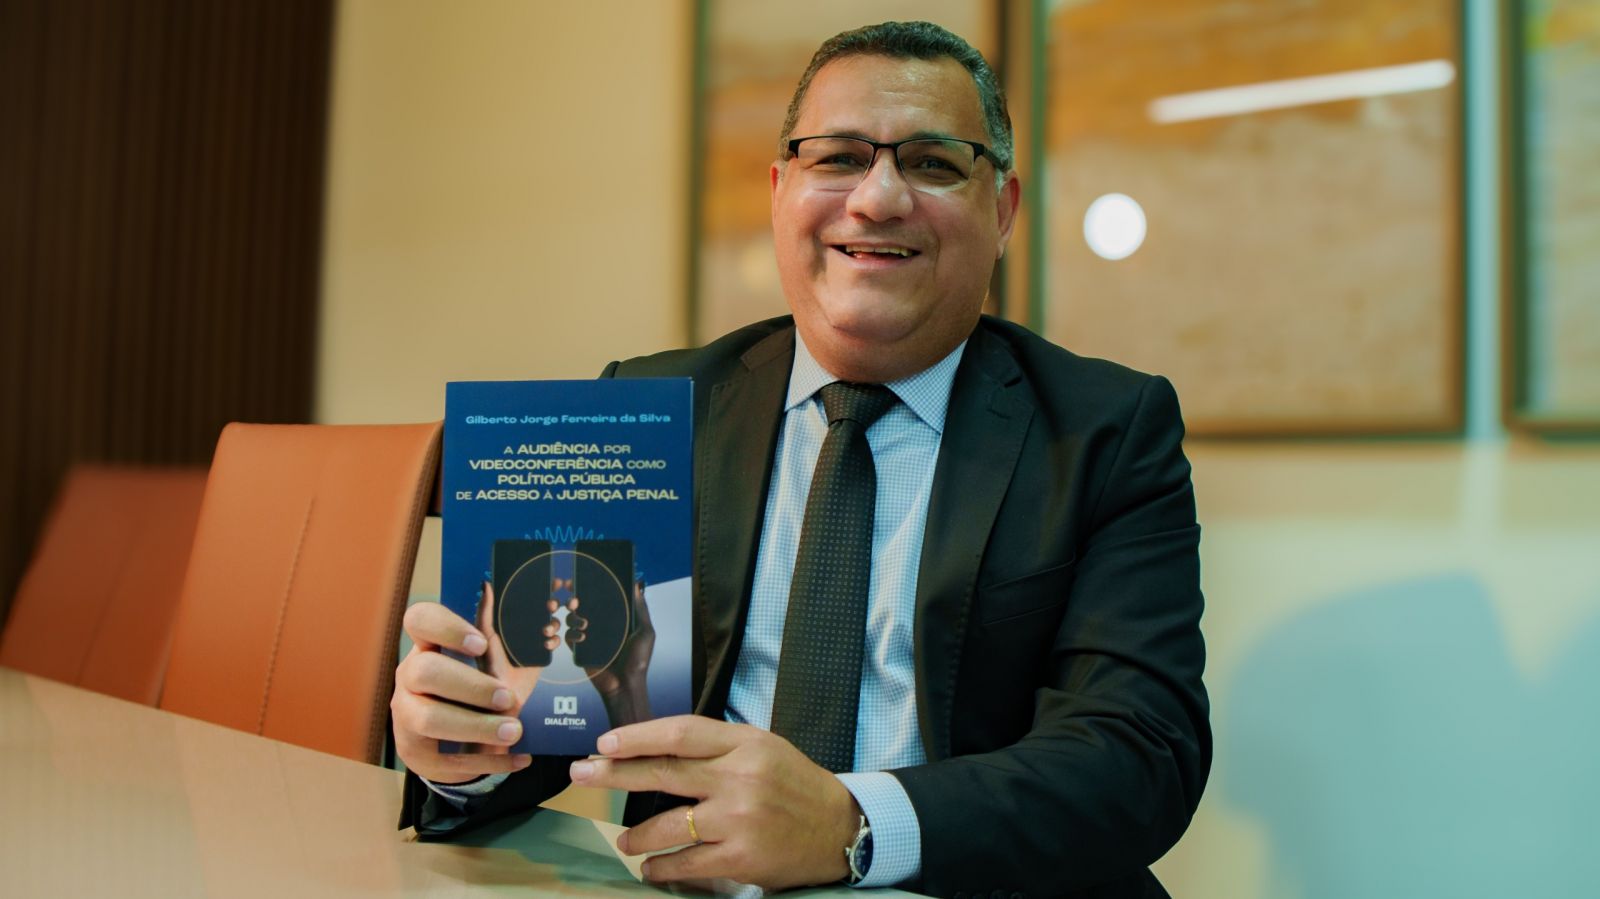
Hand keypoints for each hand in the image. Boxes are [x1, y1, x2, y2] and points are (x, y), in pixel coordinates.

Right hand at [389, 586, 533, 783]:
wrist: (455, 743)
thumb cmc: (478, 692)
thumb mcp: (488, 664)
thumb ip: (493, 635)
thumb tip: (495, 586)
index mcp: (428, 645)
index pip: (420, 619)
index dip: (447, 628)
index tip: (480, 643)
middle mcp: (409, 676)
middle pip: (426, 672)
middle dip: (470, 685)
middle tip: (509, 698)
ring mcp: (405, 714)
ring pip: (429, 718)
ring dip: (476, 726)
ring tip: (515, 731)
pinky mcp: (414, 751)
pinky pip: (446, 758)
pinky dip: (489, 761)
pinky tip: (519, 758)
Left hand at [478, 579, 559, 711]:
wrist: (505, 698)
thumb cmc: (488, 666)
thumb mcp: (485, 635)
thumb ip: (486, 612)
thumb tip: (486, 584)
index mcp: (505, 619)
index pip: (523, 595)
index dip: (538, 587)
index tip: (551, 581)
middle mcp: (520, 627)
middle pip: (541, 606)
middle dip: (550, 602)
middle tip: (553, 604)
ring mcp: (532, 640)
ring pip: (551, 621)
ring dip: (553, 622)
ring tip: (547, 630)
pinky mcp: (542, 654)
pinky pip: (555, 639)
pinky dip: (555, 639)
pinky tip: (549, 644)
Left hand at [567, 716, 858, 890]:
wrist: (841, 829)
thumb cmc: (795, 786)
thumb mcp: (763, 748)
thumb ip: (717, 747)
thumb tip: (657, 750)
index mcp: (745, 743)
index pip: (680, 733)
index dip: (637, 737)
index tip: (605, 744)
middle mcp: (740, 777)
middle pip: (663, 772)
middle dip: (614, 774)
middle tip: (582, 774)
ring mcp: (739, 819)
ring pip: (667, 825)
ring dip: (636, 835)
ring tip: (624, 841)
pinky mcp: (740, 858)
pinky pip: (686, 864)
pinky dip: (661, 868)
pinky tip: (650, 868)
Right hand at [569, 579, 655, 721]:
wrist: (624, 685)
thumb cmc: (638, 660)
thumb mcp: (645, 632)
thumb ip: (640, 610)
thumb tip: (636, 585)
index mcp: (616, 618)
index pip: (602, 598)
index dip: (592, 588)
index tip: (584, 577)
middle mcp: (601, 625)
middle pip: (583, 605)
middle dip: (575, 599)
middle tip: (574, 600)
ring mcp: (589, 636)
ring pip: (572, 618)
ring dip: (573, 617)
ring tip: (584, 624)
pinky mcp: (580, 649)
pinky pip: (569, 637)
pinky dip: (572, 634)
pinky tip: (582, 638)